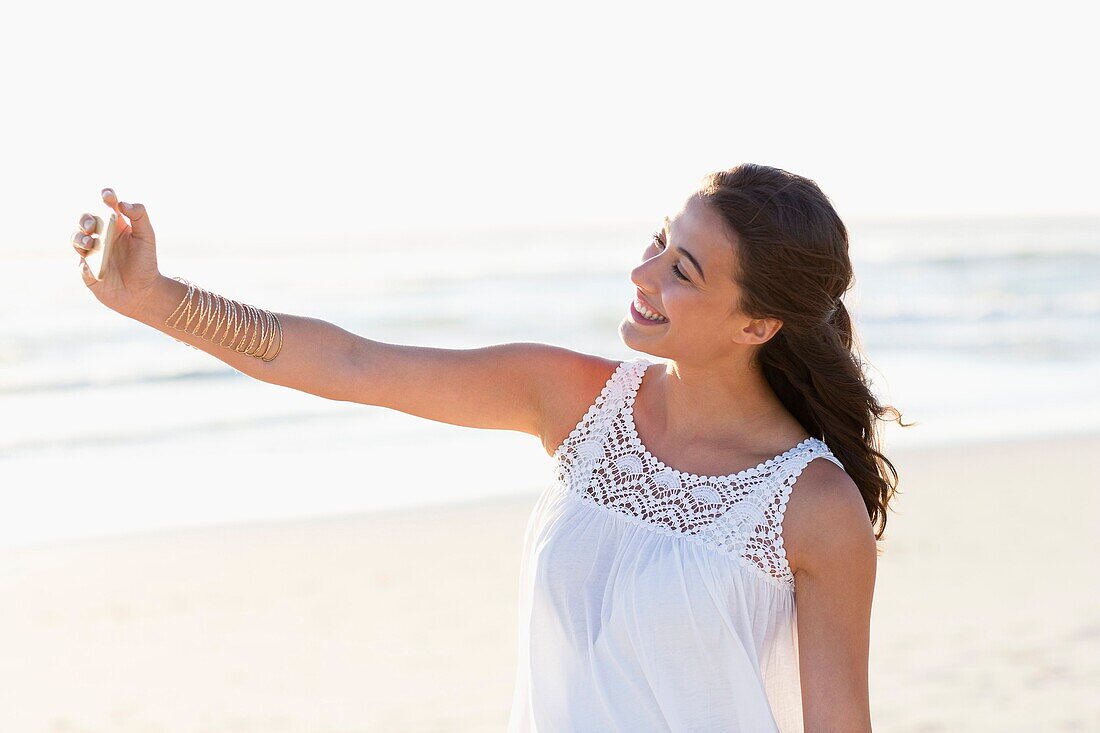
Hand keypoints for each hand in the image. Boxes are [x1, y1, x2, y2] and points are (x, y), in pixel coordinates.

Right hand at [72, 188, 162, 318]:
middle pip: (86, 220)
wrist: (143, 292)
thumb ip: (139, 216)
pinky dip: (84, 262)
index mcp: (116, 225)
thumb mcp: (147, 237)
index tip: (107, 195)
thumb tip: (122, 203)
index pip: (107, 206)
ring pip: (76, 238)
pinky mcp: (86, 269)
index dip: (106, 197)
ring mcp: (92, 252)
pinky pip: (79, 263)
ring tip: (90, 241)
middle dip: (85, 219)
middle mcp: (101, 236)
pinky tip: (91, 265)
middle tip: (92, 225)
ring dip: (79, 237)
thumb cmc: (146, 263)